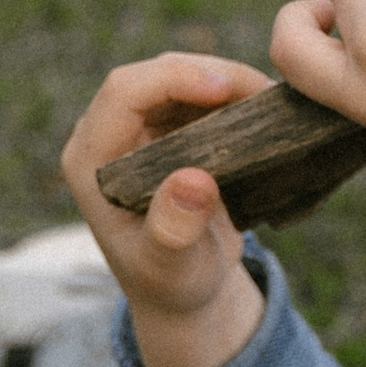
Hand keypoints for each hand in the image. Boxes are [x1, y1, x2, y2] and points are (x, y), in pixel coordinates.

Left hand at [61, 51, 271, 366]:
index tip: (225, 90)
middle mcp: (108, 136)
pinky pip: (201, 94)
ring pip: (183, 77)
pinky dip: (234, 97)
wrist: (183, 291)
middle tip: (266, 96)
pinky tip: (267, 113)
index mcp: (91, 161)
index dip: (173, 78)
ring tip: (273, 105)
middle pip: (156, 75)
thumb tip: (192, 181)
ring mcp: (138, 129)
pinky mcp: (168, 129)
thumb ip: (174, 230)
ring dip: (230, 83)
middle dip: (212, 75)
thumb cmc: (172, 284)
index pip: (123, 92)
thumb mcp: (172, 268)